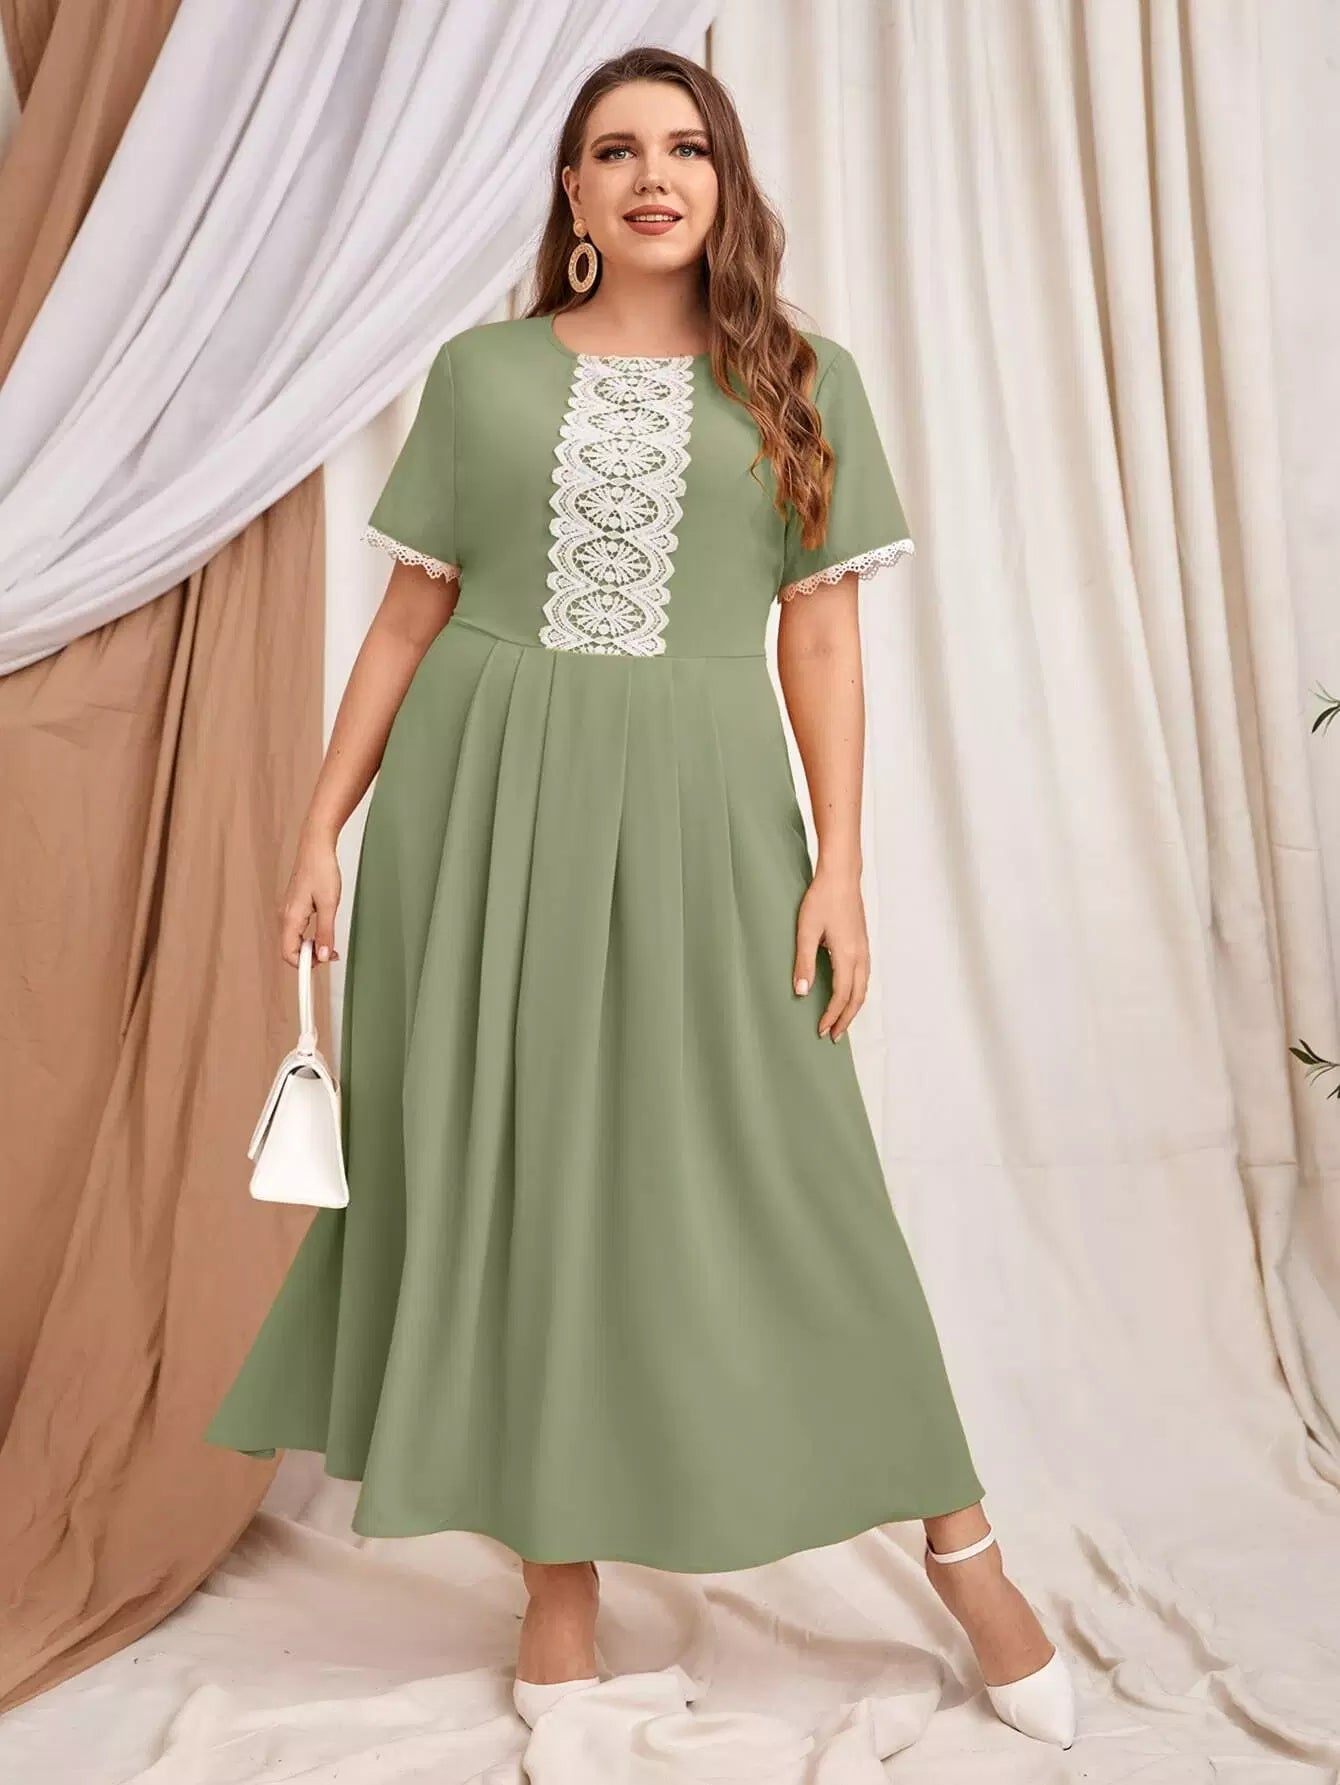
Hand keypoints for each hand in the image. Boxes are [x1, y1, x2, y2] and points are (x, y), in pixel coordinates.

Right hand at [279, 831, 341, 966]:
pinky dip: (309, 936)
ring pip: (294, 940)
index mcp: (290, 917)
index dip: (304, 965)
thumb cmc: (321, 870)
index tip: (320, 968)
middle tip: (332, 954)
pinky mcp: (293, 907)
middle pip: (290, 949)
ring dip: (311, 946)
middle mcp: (285, 916)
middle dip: (310, 957)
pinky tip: (323, 932)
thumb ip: (326, 932)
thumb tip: (324, 956)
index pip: (288, 953)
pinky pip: (297, 930)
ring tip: (330, 943)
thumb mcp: (329, 904)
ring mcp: (288, 911)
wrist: (316, 847)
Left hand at [792, 868, 869, 1040]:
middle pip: (857, 997)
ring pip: (864, 987)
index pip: (842, 996)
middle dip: (846, 1019)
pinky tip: (848, 993)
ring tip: (841, 1020)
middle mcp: (860, 955)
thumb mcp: (806, 931)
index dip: (832, 1015)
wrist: (841, 876)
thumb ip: (804, 962)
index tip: (821, 1030)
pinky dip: (857, 992)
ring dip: (853, 1007)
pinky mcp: (862, 942)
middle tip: (833, 1035)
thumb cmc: (822, 899)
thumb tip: (802, 992)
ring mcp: (864, 948)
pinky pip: (864, 976)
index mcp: (847, 955)